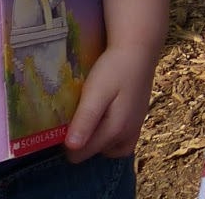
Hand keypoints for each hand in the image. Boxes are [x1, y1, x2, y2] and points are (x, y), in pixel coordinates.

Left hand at [62, 40, 157, 159]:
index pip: (81, 154)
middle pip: (96, 153)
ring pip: (111, 149)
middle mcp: (127, 133)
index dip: (68, 143)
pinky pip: (124, 140)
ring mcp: (136, 126)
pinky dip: (113, 137)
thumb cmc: (114, 68)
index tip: (64, 124)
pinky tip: (106, 119)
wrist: (139, 49)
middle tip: (78, 117)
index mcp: (115, 129)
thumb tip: (72, 148)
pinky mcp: (139, 118)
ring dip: (99, 142)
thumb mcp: (95, 92)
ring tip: (90, 122)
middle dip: (84, 142)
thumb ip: (85, 120)